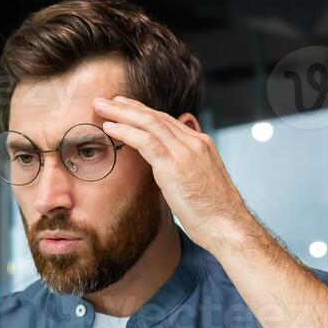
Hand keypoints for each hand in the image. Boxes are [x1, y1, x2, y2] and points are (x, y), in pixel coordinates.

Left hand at [93, 95, 255, 253]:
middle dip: (128, 107)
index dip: (143, 112)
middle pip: (156, 116)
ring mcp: (186, 152)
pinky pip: (145, 141)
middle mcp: (195, 142)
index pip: (168, 121)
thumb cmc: (212, 212)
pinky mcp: (174, 166)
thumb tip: (172, 157)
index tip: (124, 106)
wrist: (228, 226)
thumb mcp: (201, 181)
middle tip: (104, 100)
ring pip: (148, 123)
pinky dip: (124, 131)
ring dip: (120, 113)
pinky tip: (108, 127)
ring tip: (99, 106)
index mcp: (202, 144)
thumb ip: (187, 163)